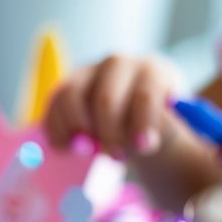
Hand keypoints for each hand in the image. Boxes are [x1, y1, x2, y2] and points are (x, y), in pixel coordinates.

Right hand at [44, 54, 182, 157]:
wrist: (137, 118)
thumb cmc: (156, 125)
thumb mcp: (170, 127)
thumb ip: (163, 131)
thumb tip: (145, 141)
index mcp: (152, 71)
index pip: (145, 96)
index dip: (143, 124)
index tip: (144, 148)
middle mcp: (118, 64)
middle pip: (105, 99)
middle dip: (109, 133)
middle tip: (116, 157)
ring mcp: (88, 72)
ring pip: (70, 95)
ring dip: (77, 129)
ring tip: (89, 152)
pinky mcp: (65, 87)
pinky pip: (51, 106)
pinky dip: (56, 130)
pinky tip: (67, 149)